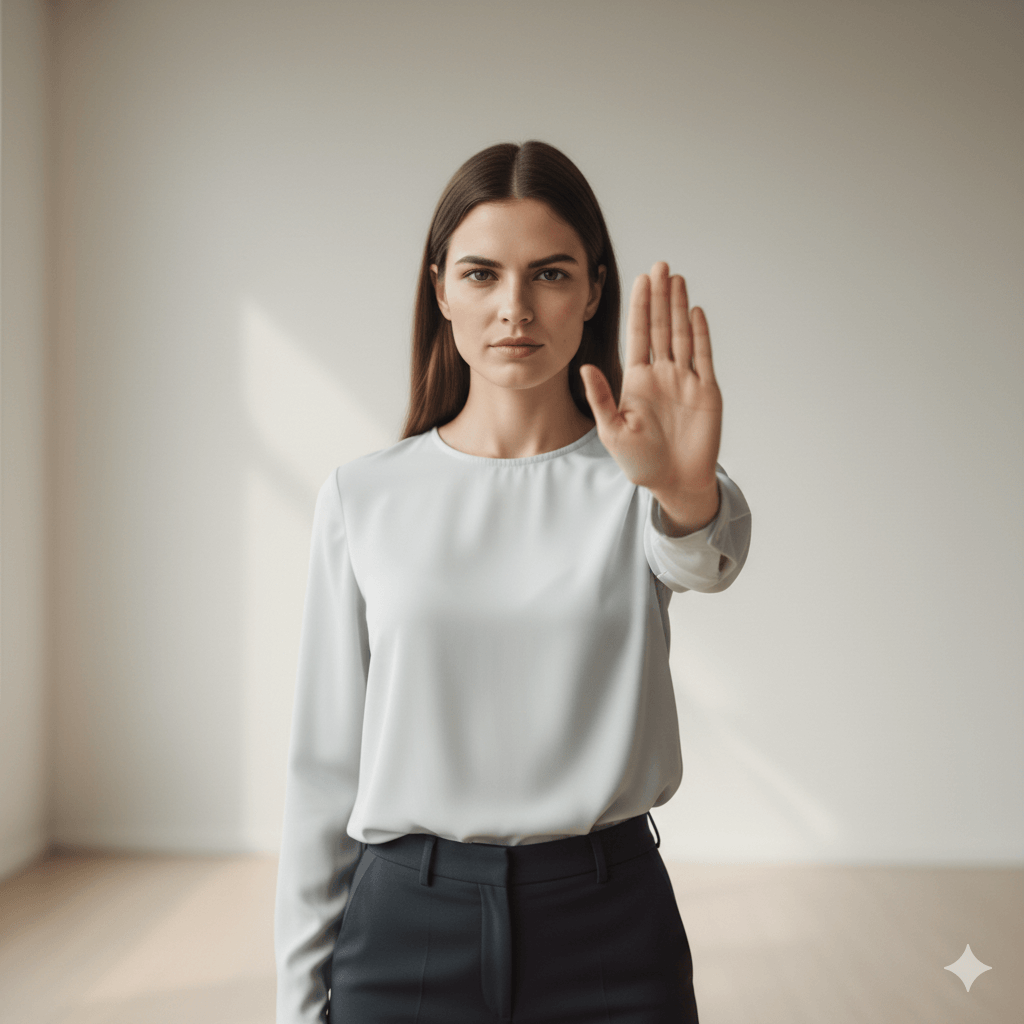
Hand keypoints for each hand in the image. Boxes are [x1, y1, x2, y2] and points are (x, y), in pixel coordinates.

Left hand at [580, 262, 722, 532]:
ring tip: (677, 279)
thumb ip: (600, 398)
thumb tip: (584, 367)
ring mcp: (685, 381)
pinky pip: (703, 356)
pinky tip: (694, 312)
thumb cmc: (641, 463)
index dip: (640, 307)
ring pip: (681, 335)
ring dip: (678, 307)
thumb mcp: (613, 430)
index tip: (641, 280)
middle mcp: (661, 375)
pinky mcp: (706, 391)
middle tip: (661, 266)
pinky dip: (699, 334)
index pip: (638, 335)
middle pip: (660, 327)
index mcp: (636, 381)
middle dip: (660, 297)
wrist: (675, 482)